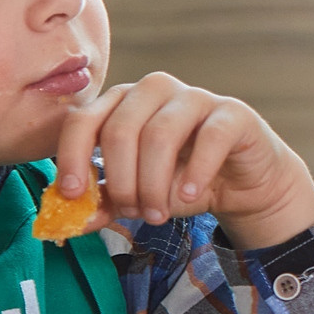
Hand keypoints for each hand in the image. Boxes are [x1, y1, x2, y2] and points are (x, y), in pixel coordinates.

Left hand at [54, 72, 313, 249]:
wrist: (242, 184)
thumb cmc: (182, 181)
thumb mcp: (136, 195)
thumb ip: (105, 203)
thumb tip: (71, 222)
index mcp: (122, 103)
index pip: (84, 120)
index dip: (72, 157)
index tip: (72, 194)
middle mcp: (154, 91)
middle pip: (120, 129)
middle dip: (121, 181)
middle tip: (133, 213)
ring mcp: (195, 97)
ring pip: (160, 134)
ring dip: (154, 183)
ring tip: (158, 214)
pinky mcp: (233, 113)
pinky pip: (209, 136)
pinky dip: (196, 171)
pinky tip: (189, 195)